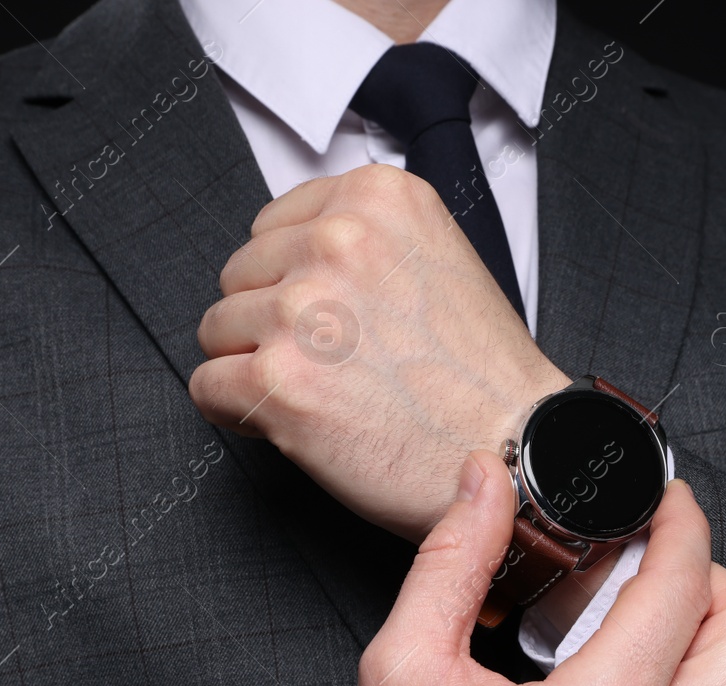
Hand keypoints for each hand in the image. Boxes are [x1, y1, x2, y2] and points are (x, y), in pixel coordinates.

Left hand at [188, 164, 571, 543]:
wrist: (518, 447)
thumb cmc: (482, 374)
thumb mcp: (436, 255)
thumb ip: (364, 239)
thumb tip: (287, 257)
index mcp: (376, 197)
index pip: (273, 226)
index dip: (294, 280)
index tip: (330, 316)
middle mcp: (337, 240)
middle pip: (240, 276)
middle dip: (272, 323)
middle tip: (333, 364)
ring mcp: (303, 310)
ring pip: (217, 329)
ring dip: (255, 367)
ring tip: (323, 393)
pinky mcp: (278, 381)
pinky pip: (207, 386)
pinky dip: (238, 412)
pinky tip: (294, 422)